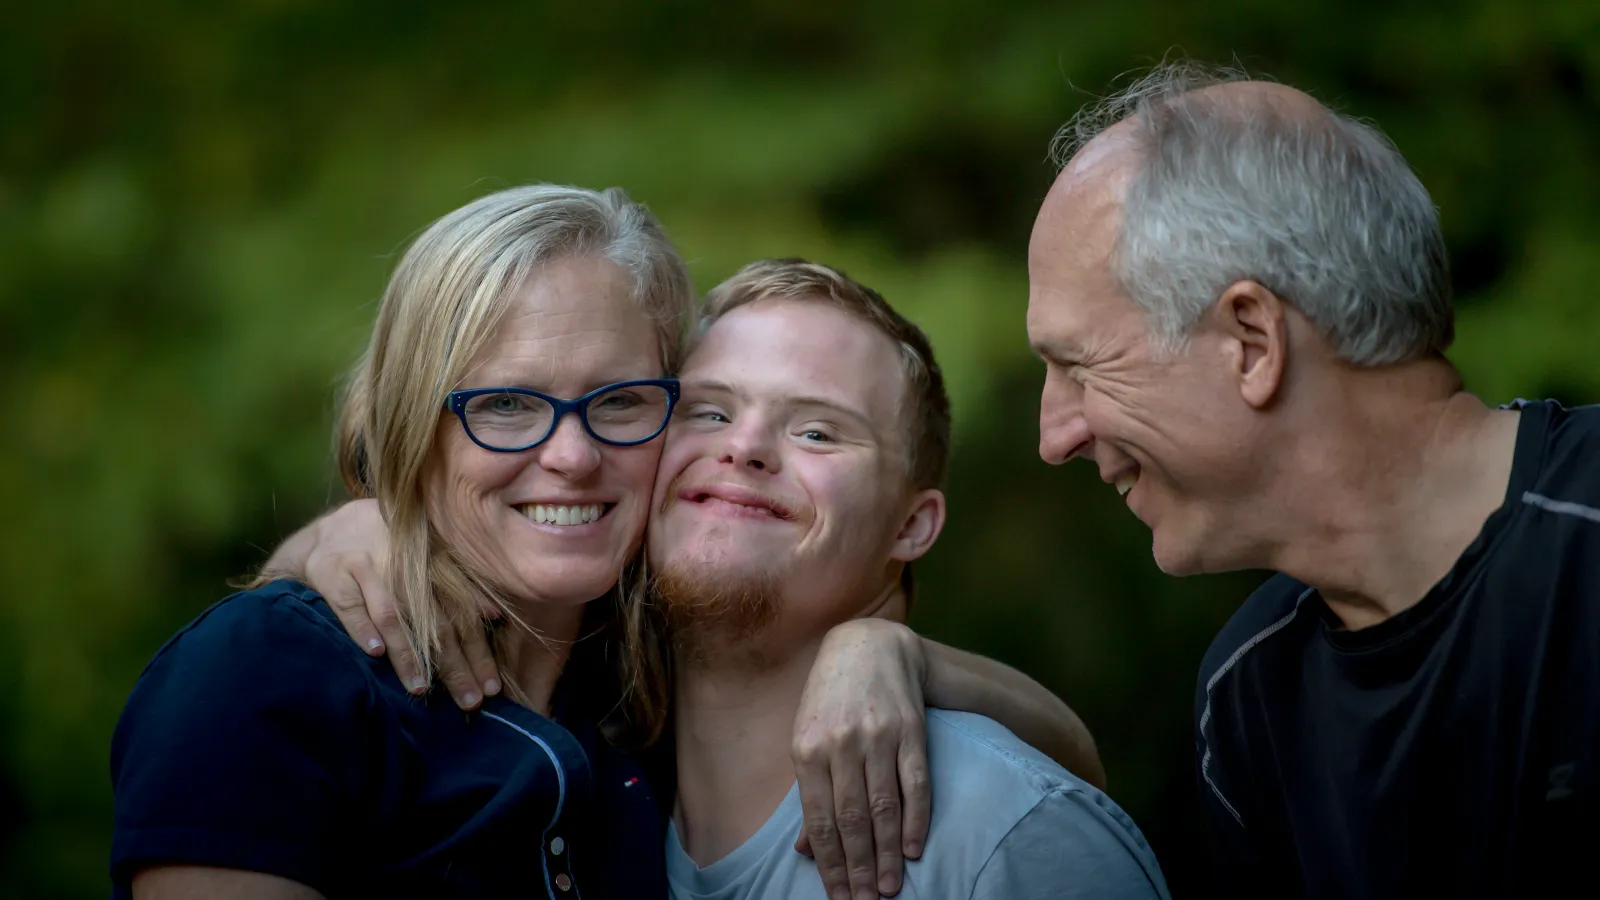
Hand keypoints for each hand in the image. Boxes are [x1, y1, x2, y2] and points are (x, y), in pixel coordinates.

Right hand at [298, 500, 498, 708]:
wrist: (330, 531)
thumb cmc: (388, 551)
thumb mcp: (425, 560)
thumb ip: (460, 585)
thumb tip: (494, 614)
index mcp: (433, 562)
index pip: (462, 613)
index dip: (478, 651)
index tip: (491, 686)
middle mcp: (404, 563)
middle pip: (434, 621)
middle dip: (454, 664)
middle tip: (469, 700)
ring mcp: (368, 566)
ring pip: (392, 615)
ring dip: (407, 654)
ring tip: (421, 688)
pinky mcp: (333, 572)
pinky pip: (350, 605)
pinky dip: (363, 629)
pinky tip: (375, 654)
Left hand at [792, 618, 930, 899]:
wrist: (867, 646)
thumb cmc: (829, 699)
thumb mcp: (806, 738)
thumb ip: (809, 793)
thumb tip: (804, 849)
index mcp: (807, 748)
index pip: (820, 819)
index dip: (830, 863)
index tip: (840, 896)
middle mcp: (841, 743)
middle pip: (852, 819)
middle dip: (859, 867)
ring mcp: (878, 736)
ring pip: (884, 807)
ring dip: (888, 853)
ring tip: (890, 887)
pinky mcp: (911, 730)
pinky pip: (916, 783)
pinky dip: (917, 819)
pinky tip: (915, 849)